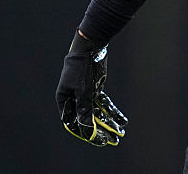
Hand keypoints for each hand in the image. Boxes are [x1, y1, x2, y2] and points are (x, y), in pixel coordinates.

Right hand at [55, 31, 127, 145]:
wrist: (91, 46)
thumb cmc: (81, 68)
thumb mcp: (83, 91)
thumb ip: (84, 110)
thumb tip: (86, 129)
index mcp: (65, 100)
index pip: (74, 122)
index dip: (86, 133)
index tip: (99, 141)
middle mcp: (74, 99)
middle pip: (87, 119)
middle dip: (101, 131)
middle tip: (112, 141)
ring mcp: (85, 94)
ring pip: (98, 112)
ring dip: (109, 122)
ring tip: (121, 133)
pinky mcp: (95, 89)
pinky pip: (104, 103)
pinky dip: (112, 111)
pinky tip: (122, 120)